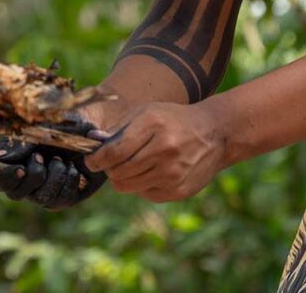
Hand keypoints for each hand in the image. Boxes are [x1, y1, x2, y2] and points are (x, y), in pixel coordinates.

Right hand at [0, 123, 106, 209]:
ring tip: (61, 158)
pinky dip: (69, 180)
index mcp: (13, 162)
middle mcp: (25, 181)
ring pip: (41, 198)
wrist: (91, 127)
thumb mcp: (40, 129)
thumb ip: (20, 144)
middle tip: (43, 157)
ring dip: (54, 176)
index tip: (21, 167)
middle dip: (32, 175)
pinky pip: (62, 199)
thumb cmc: (60, 123)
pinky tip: (74, 167)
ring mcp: (45, 191)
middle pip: (15, 194)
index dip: (4, 177)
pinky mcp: (65, 197)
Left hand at [84, 101, 227, 202]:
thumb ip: (118, 127)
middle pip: (118, 172)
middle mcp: (164, 150)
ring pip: (128, 186)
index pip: (114, 152)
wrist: (214, 134)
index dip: (97, 159)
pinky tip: (152, 171)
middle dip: (109, 168)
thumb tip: (92, 142)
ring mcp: (173, 173)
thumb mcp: (147, 112)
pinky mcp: (179, 191)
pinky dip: (141, 185)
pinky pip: (144, 194)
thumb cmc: (173, 120)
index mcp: (154, 125)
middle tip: (110, 162)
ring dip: (123, 178)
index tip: (91, 160)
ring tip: (131, 165)